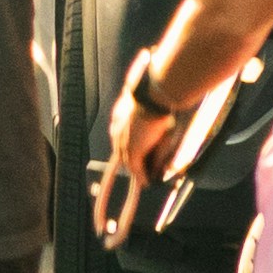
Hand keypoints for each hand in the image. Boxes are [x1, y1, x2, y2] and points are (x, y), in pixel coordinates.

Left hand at [105, 61, 176, 192]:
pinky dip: (140, 176)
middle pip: (121, 148)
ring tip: (142, 178)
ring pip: (127, 160)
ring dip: (135, 169)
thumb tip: (149, 97)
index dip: (126, 141)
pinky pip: (135, 168)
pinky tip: (146, 182)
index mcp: (120, 113)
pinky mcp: (132, 150)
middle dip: (128, 158)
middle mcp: (118, 127)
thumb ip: (147, 98)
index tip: (131, 147)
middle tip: (137, 166)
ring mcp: (124, 140)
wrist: (153, 94)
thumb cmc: (154, 90)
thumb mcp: (147, 93)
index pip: (120, 131)